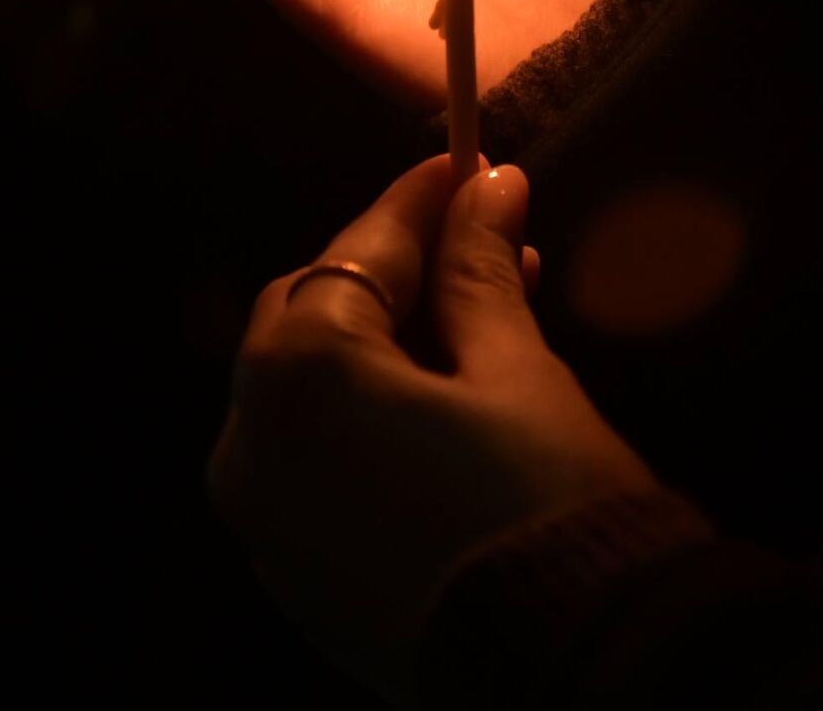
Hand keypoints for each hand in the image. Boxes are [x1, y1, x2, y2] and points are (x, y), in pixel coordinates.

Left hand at [209, 157, 654, 695]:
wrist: (572, 667)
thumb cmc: (546, 499)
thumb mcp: (515, 368)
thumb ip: (479, 270)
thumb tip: (487, 185)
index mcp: (298, 377)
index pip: (358, 252)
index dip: (420, 201)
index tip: (469, 162)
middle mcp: (250, 443)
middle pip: (315, 314)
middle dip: (397, 273)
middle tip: (484, 242)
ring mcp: (261, 518)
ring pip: (310, 388)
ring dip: (384, 342)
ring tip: (484, 318)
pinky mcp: (291, 573)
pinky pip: (314, 459)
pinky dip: (365, 413)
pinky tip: (444, 399)